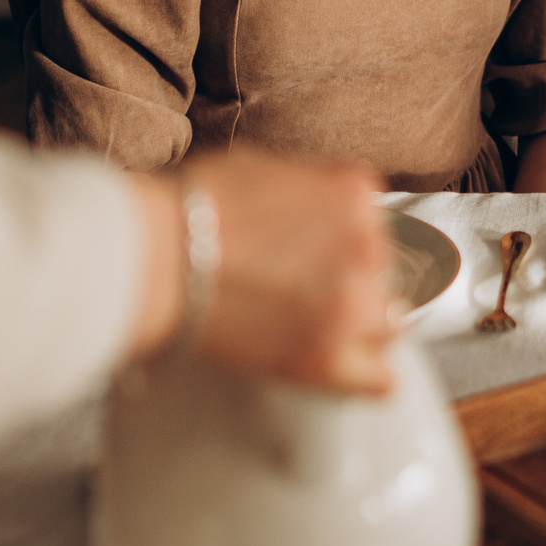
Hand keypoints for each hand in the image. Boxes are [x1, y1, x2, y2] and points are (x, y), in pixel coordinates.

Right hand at [126, 151, 396, 393]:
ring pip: (387, 325)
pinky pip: (379, 379)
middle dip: (352, 282)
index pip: (375, 223)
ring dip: (360, 327)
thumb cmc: (192, 207)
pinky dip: (368, 375)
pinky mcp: (327, 357)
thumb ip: (311, 189)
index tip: (321, 252)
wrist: (158, 254)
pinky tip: (350, 368)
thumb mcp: (264, 166)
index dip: (342, 240)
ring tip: (318, 328)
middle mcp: (365, 248)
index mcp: (353, 195)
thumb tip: (315, 207)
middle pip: (383, 275)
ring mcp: (351, 305)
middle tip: (307, 290)